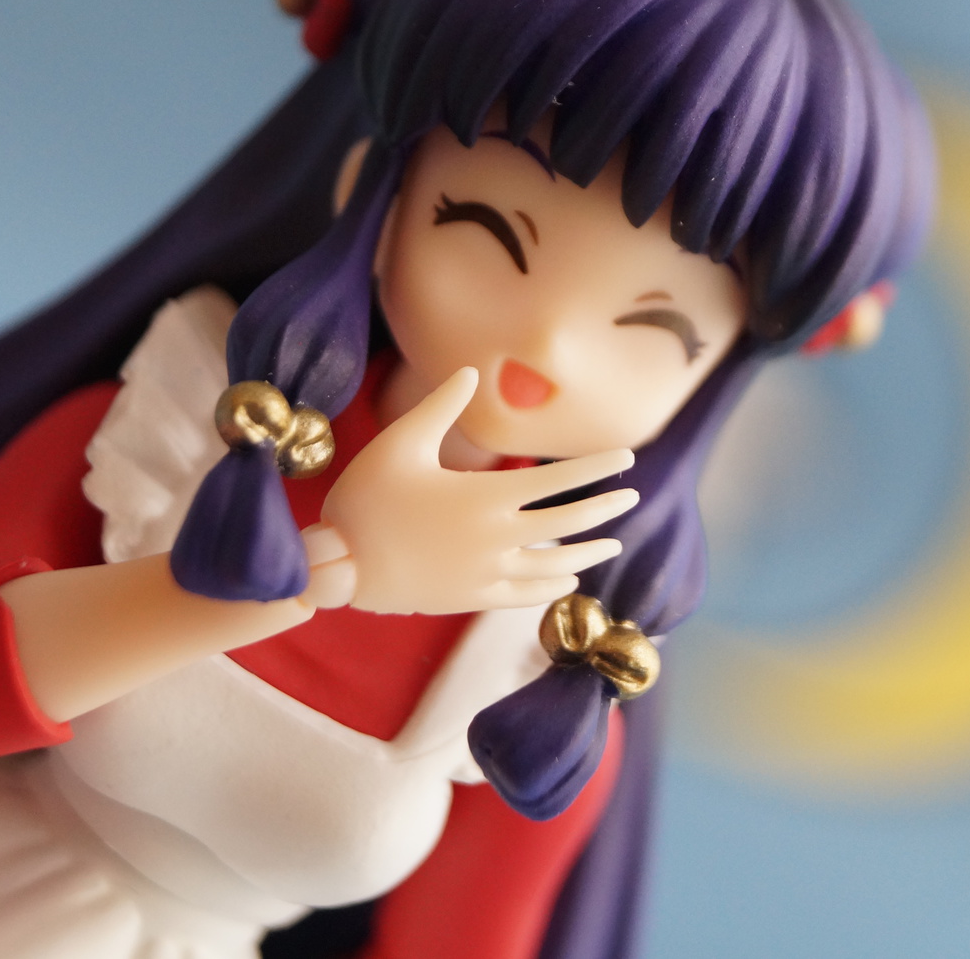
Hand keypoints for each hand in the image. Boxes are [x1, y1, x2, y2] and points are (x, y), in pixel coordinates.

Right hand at [322, 366, 633, 614]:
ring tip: (613, 544)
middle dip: (604, 509)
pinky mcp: (471, 598)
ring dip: (588, 552)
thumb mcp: (400, 441)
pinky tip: (569, 580)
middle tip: (632, 498)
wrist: (337, 566)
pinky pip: (525, 594)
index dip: (597, 468)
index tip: (627, 459)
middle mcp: (496, 537)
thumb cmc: (366, 498)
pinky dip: (553, 587)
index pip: (559, 481)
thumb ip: (441, 405)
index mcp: (485, 496)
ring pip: (554, 565)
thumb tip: (471, 371)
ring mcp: (486, 573)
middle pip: (568, 523)